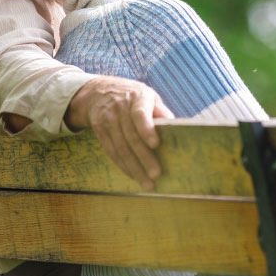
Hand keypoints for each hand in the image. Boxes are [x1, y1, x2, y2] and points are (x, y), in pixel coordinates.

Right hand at [65, 76, 173, 190]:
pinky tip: (133, 176)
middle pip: (131, 136)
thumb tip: (176, 128)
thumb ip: (161, 111)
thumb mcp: (148, 96)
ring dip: (134, 168)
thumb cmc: (133, 97)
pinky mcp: (99, 130)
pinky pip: (111, 152)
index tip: (156, 144)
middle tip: (156, 175)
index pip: (140, 113)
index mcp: (137, 97)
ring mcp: (108, 119)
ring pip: (121, 148)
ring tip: (147, 184)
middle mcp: (120, 108)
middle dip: (144, 158)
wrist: (98, 92)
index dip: (147, 129)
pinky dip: (123, 166)